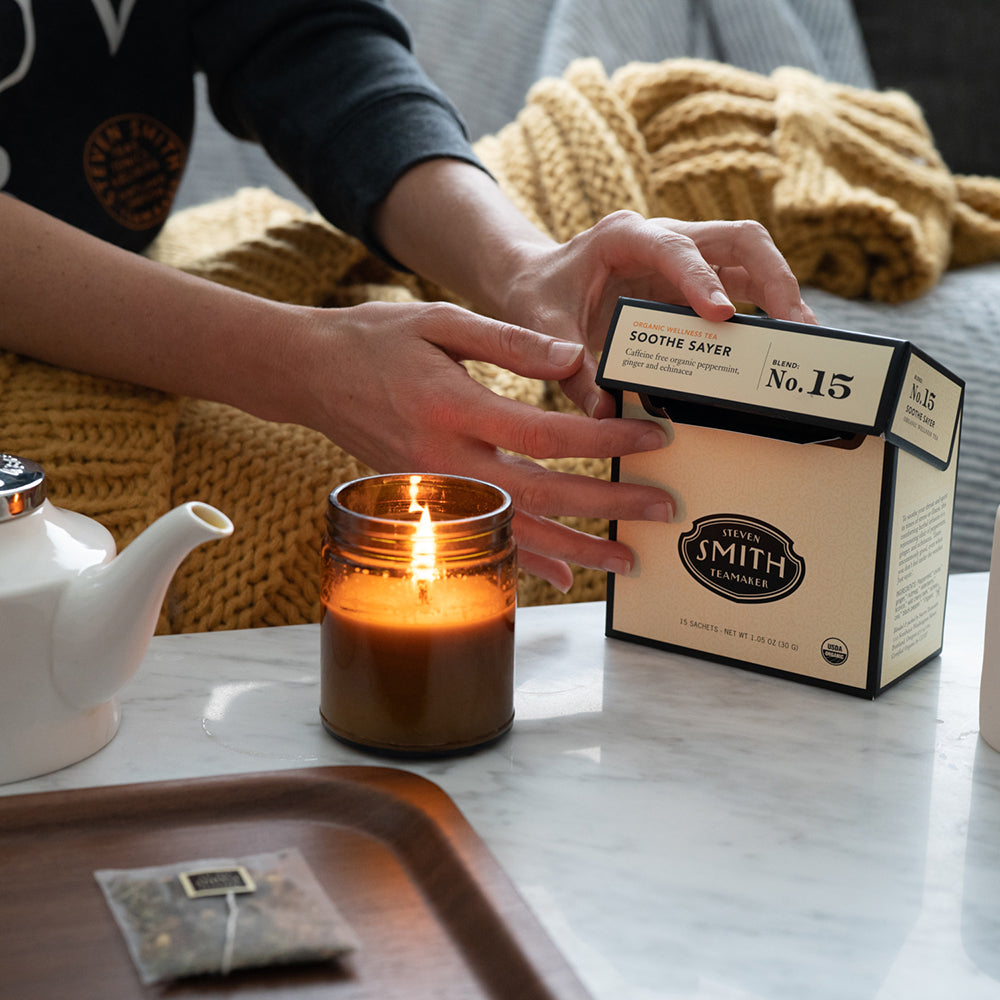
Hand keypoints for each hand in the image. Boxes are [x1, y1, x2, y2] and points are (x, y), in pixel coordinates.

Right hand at [297, 299, 674, 589]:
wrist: (312, 375)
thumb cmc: (377, 340)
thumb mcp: (441, 320)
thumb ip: (509, 342)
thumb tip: (575, 359)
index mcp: (454, 407)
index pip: (544, 435)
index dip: (603, 440)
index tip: (652, 439)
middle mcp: (445, 459)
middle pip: (541, 495)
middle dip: (606, 506)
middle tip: (661, 509)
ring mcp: (434, 488)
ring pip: (515, 530)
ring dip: (575, 549)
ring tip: (626, 559)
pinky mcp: (428, 501)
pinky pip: (483, 537)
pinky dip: (523, 559)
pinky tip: (561, 574)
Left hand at [497, 210, 816, 417]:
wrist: (536, 279)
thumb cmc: (540, 293)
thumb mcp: (544, 325)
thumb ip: (571, 368)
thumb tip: (604, 411)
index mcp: (624, 236)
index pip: (674, 247)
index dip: (701, 279)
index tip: (723, 315)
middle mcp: (664, 236)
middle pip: (737, 239)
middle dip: (772, 277)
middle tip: (795, 325)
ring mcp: (685, 255)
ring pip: (750, 257)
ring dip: (780, 292)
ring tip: (802, 336)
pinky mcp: (695, 279)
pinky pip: (741, 285)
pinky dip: (764, 309)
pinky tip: (777, 342)